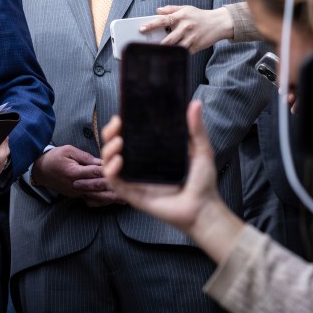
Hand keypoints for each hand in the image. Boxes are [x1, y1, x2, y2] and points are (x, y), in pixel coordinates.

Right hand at [32, 145, 120, 206]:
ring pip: (97, 198)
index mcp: (74, 172)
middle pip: (99, 187)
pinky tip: (113, 202)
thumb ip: (85, 157)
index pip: (95, 172)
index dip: (109, 171)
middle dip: (115, 188)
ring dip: (112, 199)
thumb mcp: (68, 150)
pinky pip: (92, 201)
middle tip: (130, 188)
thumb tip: (101, 161)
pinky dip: (103, 202)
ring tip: (126, 198)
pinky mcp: (76, 196)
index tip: (122, 170)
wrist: (40, 170)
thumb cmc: (54, 157)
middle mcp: (76, 185)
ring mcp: (76, 193)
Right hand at [102, 101, 245, 262]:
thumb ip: (196, 128)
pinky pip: (113, 181)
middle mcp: (138, 165)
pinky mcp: (131, 194)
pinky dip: (111, 169)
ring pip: (108, 161)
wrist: (204, 209)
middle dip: (109, 133)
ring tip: (118, 142)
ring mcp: (133, 179)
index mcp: (150, 153)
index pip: (128, 136)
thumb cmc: (202, 182)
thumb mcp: (201, 150)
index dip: (120, 126)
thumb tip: (194, 103)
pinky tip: (119, 160)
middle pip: (113, 146)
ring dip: (108, 149)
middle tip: (117, 125)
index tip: (121, 116)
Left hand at [139, 5, 232, 53]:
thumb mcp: (186, 8)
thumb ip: (171, 9)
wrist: (219, 23)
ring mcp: (191, 38)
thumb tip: (157, 10)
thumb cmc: (200, 16)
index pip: (163, 21)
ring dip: (165, 51)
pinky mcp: (195, 46)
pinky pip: (183, 53)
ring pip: (175, 48)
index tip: (141, 29)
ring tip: (154, 53)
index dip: (151, 25)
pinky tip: (167, 57)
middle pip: (168, 39)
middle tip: (145, 47)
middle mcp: (185, 27)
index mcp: (181, 16)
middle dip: (156, 44)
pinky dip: (175, 55)